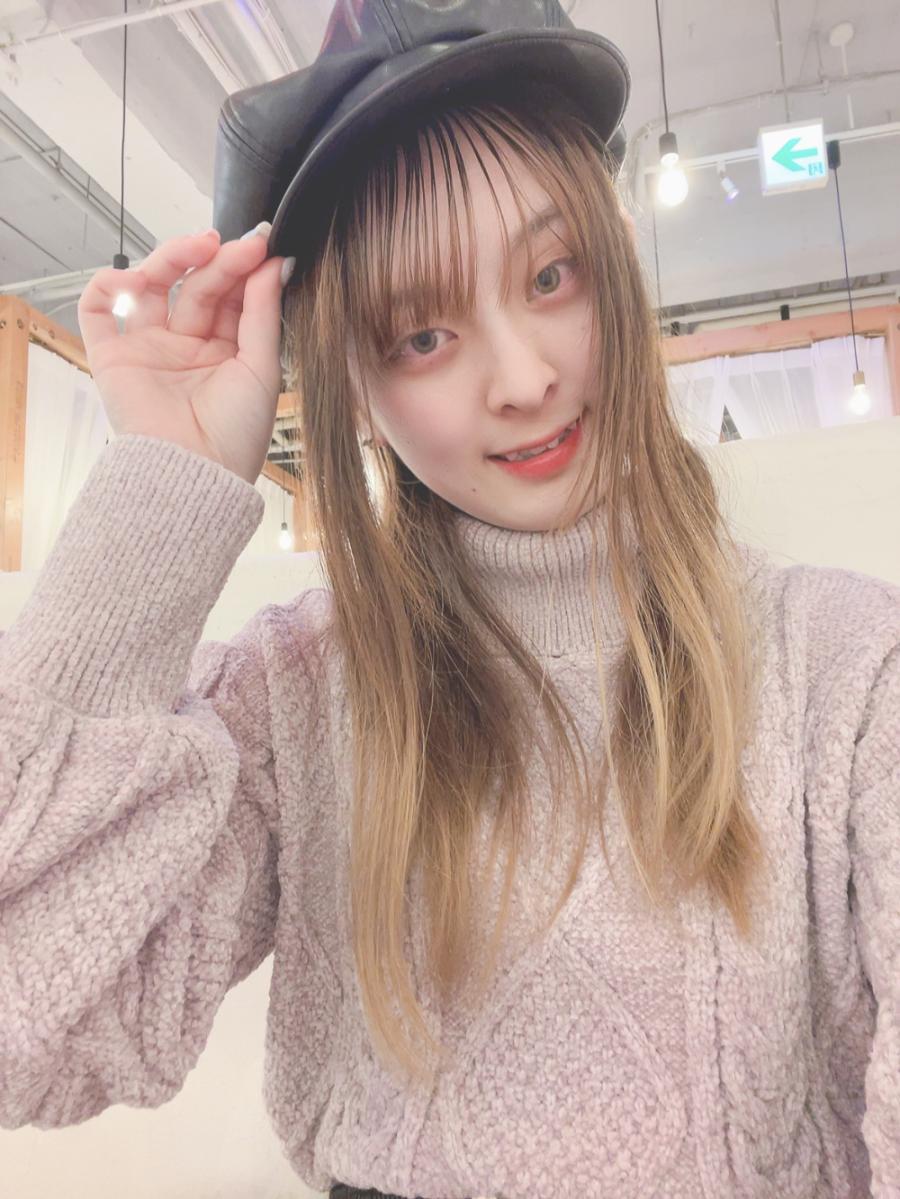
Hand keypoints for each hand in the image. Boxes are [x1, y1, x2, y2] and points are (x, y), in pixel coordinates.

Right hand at [77, 224, 290, 484]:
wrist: (195, 474)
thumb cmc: (236, 435)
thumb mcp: (262, 368)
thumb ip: (265, 313)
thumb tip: (276, 262)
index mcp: (226, 352)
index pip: (231, 296)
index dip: (244, 268)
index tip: (262, 244)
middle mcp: (187, 347)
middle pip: (197, 287)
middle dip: (218, 261)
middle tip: (239, 245)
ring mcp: (149, 350)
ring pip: (152, 287)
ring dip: (172, 258)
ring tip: (199, 247)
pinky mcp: (112, 357)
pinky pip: (99, 310)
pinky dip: (110, 284)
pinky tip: (137, 276)